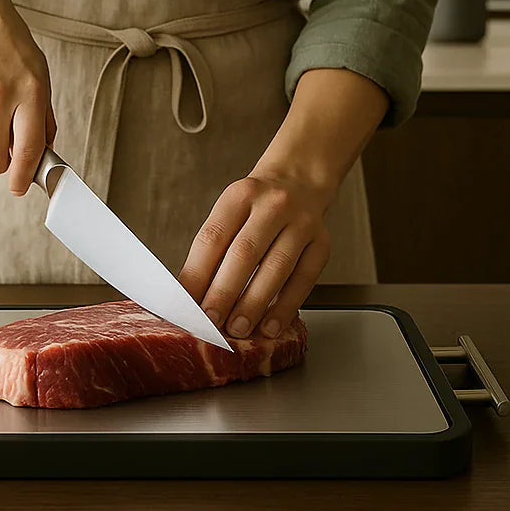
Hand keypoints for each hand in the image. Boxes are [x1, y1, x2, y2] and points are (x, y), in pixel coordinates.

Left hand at [178, 167, 331, 339]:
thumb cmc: (255, 207)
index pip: (213, 237)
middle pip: (245, 253)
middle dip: (225, 292)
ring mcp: (301, 223)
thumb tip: (192, 295)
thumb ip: (213, 249)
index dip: (198, 273)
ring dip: (254, 304)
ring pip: (276, 268)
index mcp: (240, 196)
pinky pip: (304, 280)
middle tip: (211, 320)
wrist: (298, 181)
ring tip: (238, 328)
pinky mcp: (322, 244)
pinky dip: (285, 307)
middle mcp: (272, 205)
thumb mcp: (230, 212)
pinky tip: (270, 326)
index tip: (187, 304)